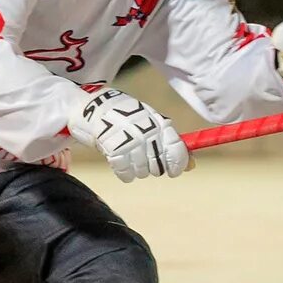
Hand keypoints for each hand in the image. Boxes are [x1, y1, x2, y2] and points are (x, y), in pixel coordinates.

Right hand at [69, 88, 188, 181]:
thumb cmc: (124, 116)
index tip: (174, 170)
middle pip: (159, 165)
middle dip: (153, 167)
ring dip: (136, 169)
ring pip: (143, 172)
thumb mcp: (149, 123)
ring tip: (128, 156)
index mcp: (158, 123)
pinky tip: (120, 161)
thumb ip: (168, 143)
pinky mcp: (115, 151)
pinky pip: (126, 174)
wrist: (91, 108)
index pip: (177, 149)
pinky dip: (123, 172)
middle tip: (142, 158)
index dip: (178, 164)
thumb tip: (191, 165)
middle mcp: (147, 133)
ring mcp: (131, 142)